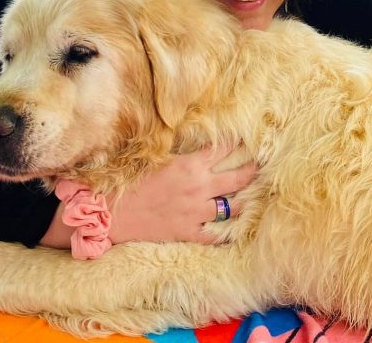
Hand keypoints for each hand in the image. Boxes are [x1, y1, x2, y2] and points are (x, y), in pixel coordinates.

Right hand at [39, 144, 255, 247]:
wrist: (111, 213)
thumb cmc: (130, 181)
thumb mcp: (157, 159)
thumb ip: (179, 151)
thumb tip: (193, 138)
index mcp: (191, 165)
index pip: (224, 148)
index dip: (238, 142)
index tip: (247, 139)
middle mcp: (199, 187)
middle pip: (239, 177)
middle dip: (253, 170)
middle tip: (260, 166)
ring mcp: (197, 211)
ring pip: (234, 206)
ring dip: (244, 200)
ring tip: (253, 196)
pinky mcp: (189, 231)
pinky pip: (216, 234)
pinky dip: (226, 231)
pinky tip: (234, 228)